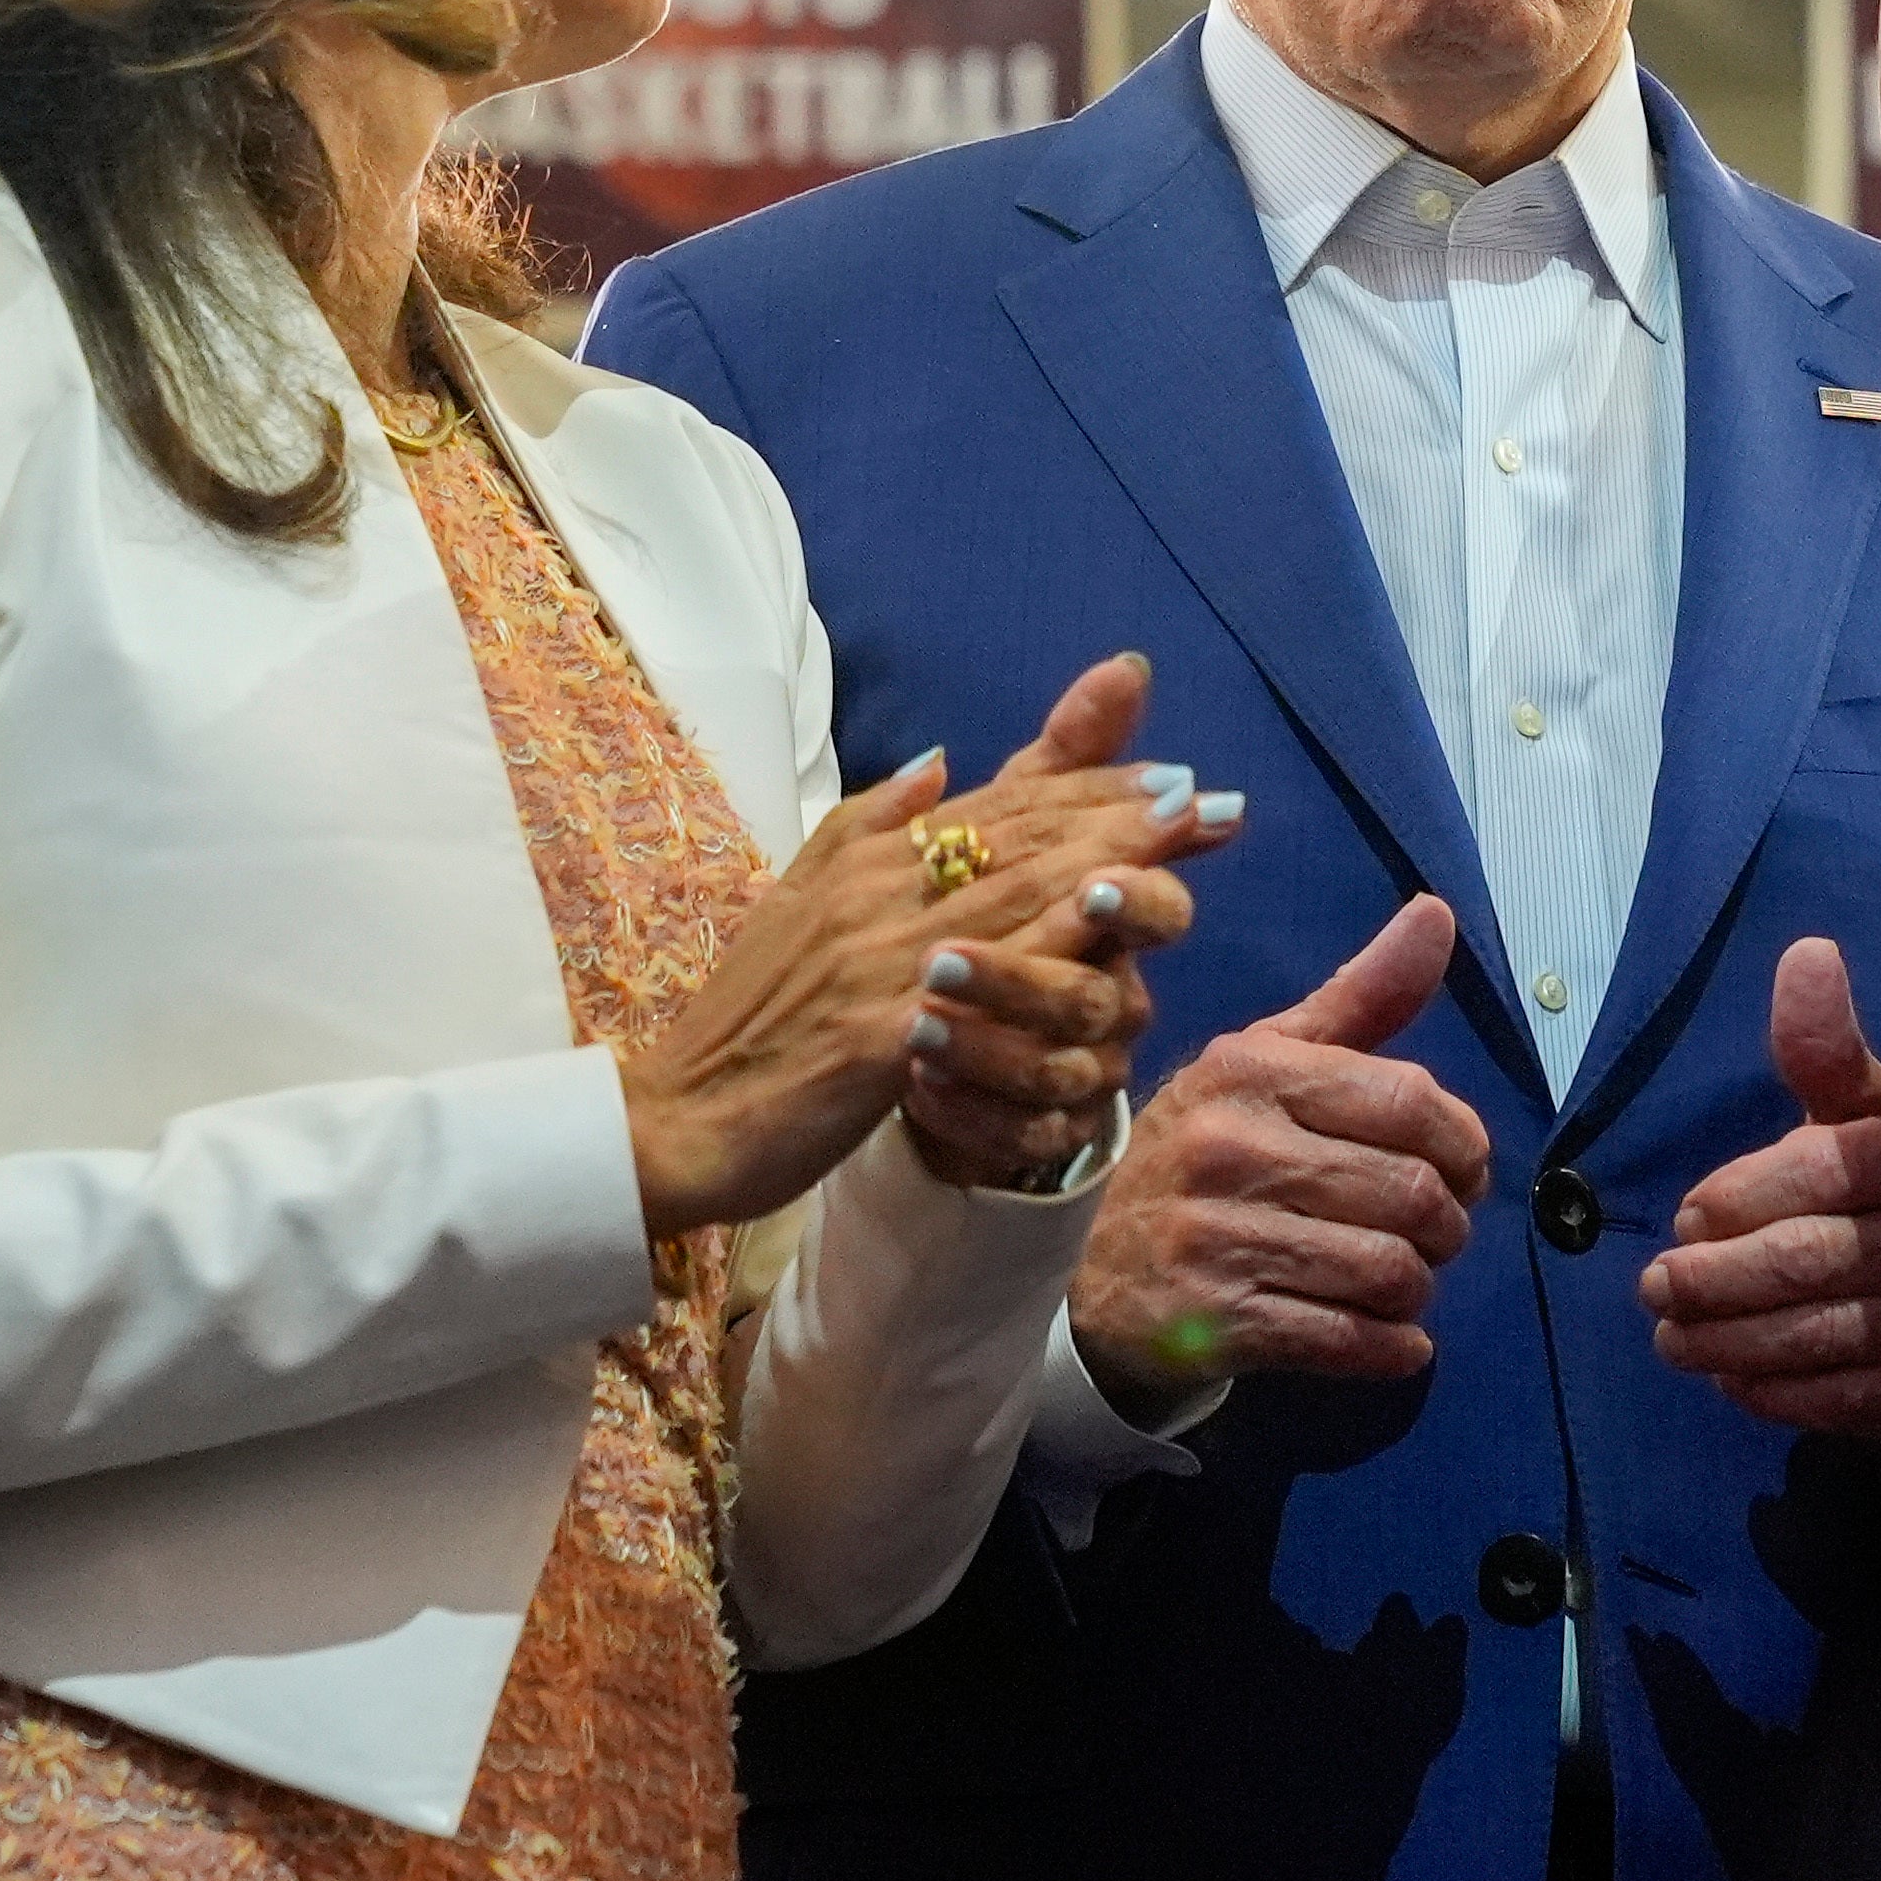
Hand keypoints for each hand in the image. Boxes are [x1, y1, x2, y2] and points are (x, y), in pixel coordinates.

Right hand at [621, 651, 1235, 1235]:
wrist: (676, 1120)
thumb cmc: (749, 1021)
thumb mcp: (798, 900)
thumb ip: (868, 827)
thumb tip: (940, 760)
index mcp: (862, 861)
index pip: (995, 810)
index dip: (1086, 787)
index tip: (1168, 772)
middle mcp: (874, 893)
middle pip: (1018, 839)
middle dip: (1119, 811)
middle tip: (1203, 791)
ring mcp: (878, 961)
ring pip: (1009, 894)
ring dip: (1105, 855)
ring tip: (1182, 829)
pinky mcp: (879, 1035)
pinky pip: (978, 987)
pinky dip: (1043, 950)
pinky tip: (1106, 932)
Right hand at [1069, 894, 1488, 1424]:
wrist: (1087, 1264)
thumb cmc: (1206, 1150)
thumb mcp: (1266, 1060)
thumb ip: (1361, 996)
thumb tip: (1437, 912)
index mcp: (1253, 1071)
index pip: (1412, 1101)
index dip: (1465, 1144)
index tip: (1461, 1169)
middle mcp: (1231, 1147)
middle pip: (1413, 1195)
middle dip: (1447, 1225)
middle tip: (1433, 1234)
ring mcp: (1218, 1237)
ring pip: (1390, 1272)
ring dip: (1418, 1288)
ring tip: (1402, 1281)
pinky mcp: (1215, 1322)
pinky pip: (1347, 1340)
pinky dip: (1393, 1348)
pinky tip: (1391, 1338)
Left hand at [1638, 939, 1880, 1444]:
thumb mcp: (1869, 1115)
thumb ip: (1824, 1050)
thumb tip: (1805, 954)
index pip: (1824, 1169)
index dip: (1741, 1195)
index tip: (1685, 1215)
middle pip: (1806, 1260)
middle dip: (1713, 1276)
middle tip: (1654, 1285)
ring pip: (1810, 1334)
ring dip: (1721, 1340)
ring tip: (1670, 1333)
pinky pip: (1834, 1399)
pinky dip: (1767, 1390)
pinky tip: (1727, 1376)